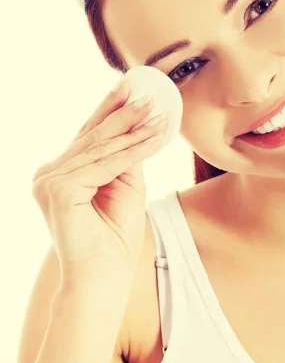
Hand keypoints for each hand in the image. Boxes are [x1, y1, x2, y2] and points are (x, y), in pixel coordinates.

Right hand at [32, 79, 165, 285]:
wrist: (104, 277)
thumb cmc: (115, 236)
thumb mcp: (124, 185)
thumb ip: (125, 156)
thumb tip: (138, 123)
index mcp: (61, 172)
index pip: (88, 135)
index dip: (110, 109)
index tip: (129, 86)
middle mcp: (49, 174)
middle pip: (93, 137)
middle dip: (124, 114)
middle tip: (148, 94)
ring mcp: (49, 181)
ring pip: (100, 149)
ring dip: (133, 131)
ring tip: (157, 114)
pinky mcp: (58, 190)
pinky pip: (104, 165)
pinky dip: (131, 152)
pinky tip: (152, 138)